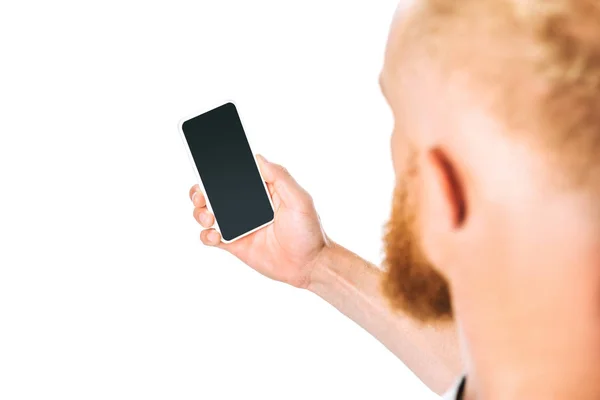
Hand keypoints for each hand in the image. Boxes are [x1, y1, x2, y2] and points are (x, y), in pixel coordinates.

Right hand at [189, 155, 327, 288]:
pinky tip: (215, 236)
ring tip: (208, 217)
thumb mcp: (299, 199)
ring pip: (208, 212)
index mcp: (262, 189)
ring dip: (199, 211)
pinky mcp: (234, 244)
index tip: (206, 163)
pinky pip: (211, 237)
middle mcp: (247, 205)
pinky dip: (206, 235)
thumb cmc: (309, 231)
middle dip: (201, 189)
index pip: (236, 173)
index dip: (219, 167)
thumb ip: (280, 177)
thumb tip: (258, 157)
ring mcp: (239, 225)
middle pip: (215, 191)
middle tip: (201, 194)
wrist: (309, 266)